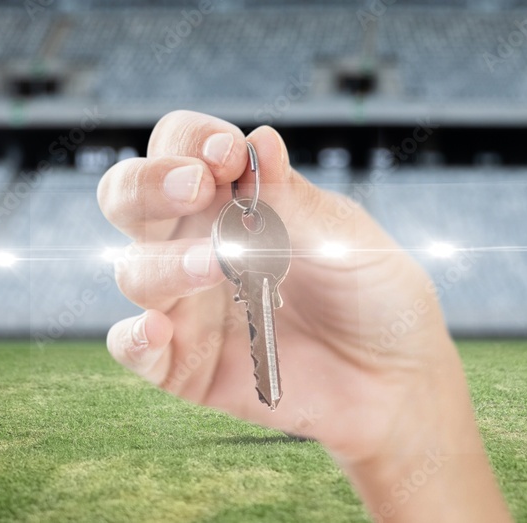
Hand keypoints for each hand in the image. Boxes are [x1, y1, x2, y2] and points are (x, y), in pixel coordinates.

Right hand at [97, 110, 509, 521]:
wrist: (397, 381)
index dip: (192, 140)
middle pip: (129, 197)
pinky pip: (132, 349)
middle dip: (149, 183)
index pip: (182, 147)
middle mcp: (194, 242)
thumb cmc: (375, 296)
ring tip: (219, 264)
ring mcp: (184, 304)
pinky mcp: (182, 365)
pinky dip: (132, 337)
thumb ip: (295, 200)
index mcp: (233, 198)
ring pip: (134, 270)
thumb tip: (261, 139)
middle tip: (197, 186)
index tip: (229, 153)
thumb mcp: (346, 239)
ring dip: (167, 261)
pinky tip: (156, 328)